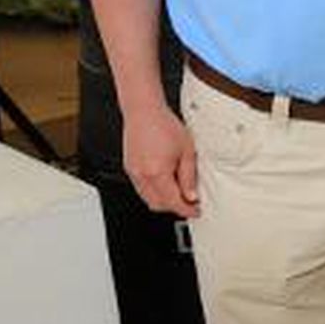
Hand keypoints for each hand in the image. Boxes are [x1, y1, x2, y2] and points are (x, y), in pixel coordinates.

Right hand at [122, 103, 198, 217]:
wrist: (144, 112)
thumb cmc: (164, 126)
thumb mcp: (187, 151)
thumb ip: (189, 177)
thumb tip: (192, 195)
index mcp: (157, 173)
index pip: (172, 202)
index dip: (186, 210)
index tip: (195, 211)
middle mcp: (142, 176)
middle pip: (158, 205)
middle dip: (174, 207)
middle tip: (190, 202)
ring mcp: (133, 173)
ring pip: (148, 199)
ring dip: (163, 201)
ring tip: (179, 191)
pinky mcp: (129, 169)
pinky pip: (141, 189)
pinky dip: (154, 191)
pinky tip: (165, 182)